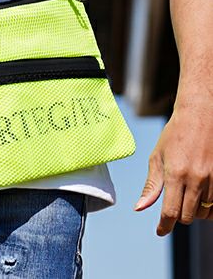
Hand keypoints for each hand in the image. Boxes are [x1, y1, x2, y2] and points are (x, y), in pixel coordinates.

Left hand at [135, 103, 212, 234]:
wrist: (200, 115)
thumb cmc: (174, 134)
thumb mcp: (157, 156)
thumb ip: (151, 185)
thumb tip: (140, 208)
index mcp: (176, 173)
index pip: (171, 212)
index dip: (164, 226)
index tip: (160, 231)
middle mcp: (196, 179)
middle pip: (187, 217)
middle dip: (177, 216)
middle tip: (173, 205)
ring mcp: (212, 179)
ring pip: (203, 213)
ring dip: (194, 211)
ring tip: (187, 197)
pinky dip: (208, 208)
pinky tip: (201, 199)